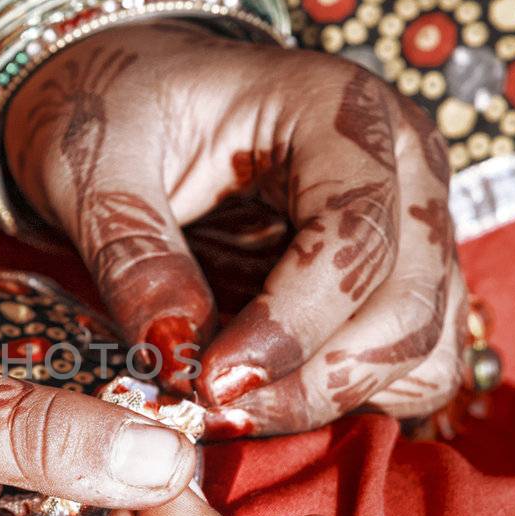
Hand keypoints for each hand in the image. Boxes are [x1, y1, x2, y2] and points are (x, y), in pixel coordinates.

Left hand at [3, 23, 467, 436]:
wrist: (134, 102)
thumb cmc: (117, 110)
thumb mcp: (92, 161)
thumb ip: (131, 250)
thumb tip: (173, 350)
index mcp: (341, 109)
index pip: (355, 235)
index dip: (291, 325)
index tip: (211, 381)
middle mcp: (404, 167)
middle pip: (407, 306)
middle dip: (317, 381)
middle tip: (219, 413)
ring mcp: (416, 227)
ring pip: (422, 349)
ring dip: (335, 401)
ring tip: (235, 411)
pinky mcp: (403, 282)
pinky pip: (414, 367)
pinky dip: (354, 403)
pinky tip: (269, 401)